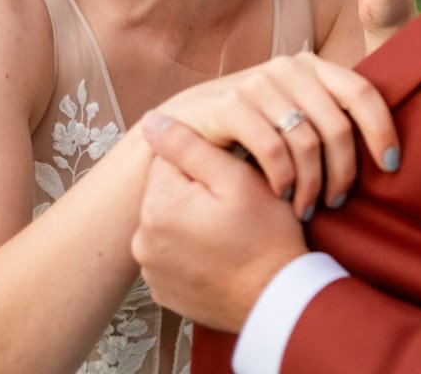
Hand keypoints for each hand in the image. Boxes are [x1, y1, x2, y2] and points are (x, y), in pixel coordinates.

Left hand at [133, 114, 307, 332]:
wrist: (278, 300)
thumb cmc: (266, 237)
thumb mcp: (235, 178)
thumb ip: (189, 145)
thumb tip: (152, 121)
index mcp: (157, 205)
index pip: (171, 160)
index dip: (206, 165)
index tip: (231, 182)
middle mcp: (142, 240)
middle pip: (168, 193)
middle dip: (197, 194)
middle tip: (235, 211)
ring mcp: (151, 270)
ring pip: (170, 224)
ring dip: (192, 222)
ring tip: (230, 235)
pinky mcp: (163, 291)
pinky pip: (172, 256)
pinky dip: (191, 252)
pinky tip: (220, 256)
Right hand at [155, 52, 398, 219]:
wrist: (183, 128)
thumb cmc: (250, 130)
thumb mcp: (294, 116)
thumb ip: (331, 118)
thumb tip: (390, 149)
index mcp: (312, 67)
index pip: (362, 92)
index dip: (382, 130)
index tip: (390, 167)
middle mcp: (287, 68)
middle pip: (338, 125)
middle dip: (343, 172)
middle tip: (336, 202)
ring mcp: (256, 84)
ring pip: (307, 141)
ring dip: (312, 183)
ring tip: (308, 208)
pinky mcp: (228, 105)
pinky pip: (272, 149)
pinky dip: (283, 179)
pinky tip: (281, 196)